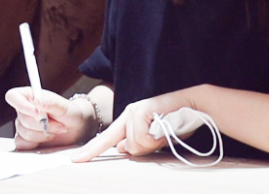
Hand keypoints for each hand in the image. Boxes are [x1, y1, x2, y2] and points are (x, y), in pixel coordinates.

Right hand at [6, 87, 90, 149]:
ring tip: (56, 130)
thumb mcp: (63, 106)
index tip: (37, 112)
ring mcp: (23, 126)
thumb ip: (51, 103)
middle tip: (58, 124)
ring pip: (24, 133)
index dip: (22, 105)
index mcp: (29, 96)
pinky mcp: (26, 140)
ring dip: (44, 134)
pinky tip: (48, 138)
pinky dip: (37, 143)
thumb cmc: (69, 113)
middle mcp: (23, 110)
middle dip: (43, 125)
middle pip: (22, 119)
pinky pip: (23, 144)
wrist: (76, 129)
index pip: (13, 97)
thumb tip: (37, 101)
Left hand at [72, 88, 195, 161]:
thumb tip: (121, 149)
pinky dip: (156, 138)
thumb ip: (136, 144)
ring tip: (164, 133)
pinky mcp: (141, 110)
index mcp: (126, 122)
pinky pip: (142, 137)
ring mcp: (133, 111)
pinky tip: (164, 129)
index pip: (104, 140)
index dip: (90, 151)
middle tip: (158, 140)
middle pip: (118, 145)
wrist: (192, 107)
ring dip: (152, 144)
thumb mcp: (153, 139)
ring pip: (133, 144)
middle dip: (137, 149)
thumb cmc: (175, 124)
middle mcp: (126, 115)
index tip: (75, 161)